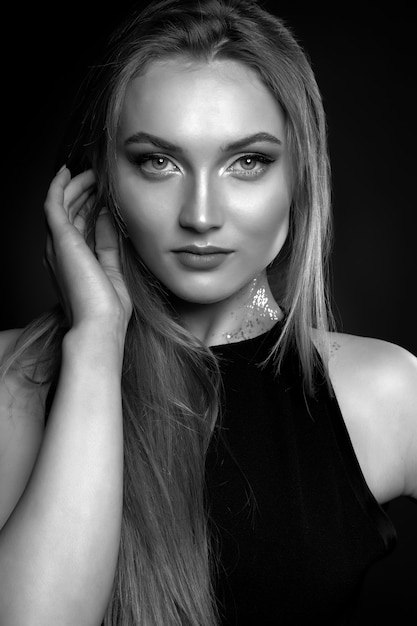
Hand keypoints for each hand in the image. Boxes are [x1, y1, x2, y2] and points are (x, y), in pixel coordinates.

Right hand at [44, 167, 131, 332]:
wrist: (100, 326)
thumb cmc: (108, 310)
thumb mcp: (113, 269)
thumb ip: (109, 244)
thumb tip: (108, 216)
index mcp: (73, 262)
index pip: (78, 227)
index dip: (88, 207)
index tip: (103, 194)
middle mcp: (60, 253)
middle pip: (68, 213)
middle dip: (81, 193)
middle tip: (97, 177)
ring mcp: (57, 246)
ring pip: (60, 205)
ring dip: (74, 186)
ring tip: (89, 172)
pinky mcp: (60, 239)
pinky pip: (53, 204)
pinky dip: (59, 186)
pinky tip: (68, 172)